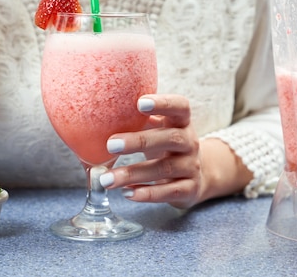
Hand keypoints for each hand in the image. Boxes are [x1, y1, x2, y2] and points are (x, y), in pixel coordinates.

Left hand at [99, 94, 204, 209]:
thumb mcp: (157, 129)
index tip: (139, 103)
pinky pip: (168, 192)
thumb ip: (138, 120)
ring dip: (133, 173)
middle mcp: (190, 142)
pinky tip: (126, 192)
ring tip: (107, 179)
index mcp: (181, 122)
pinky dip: (147, 194)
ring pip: (165, 169)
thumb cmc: (165, 144)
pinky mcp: (190, 189)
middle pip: (171, 138)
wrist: (194, 175)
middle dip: (140, 141)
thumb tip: (102, 113)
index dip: (163, 103)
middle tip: (111, 145)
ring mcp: (192, 166)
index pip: (180, 106)